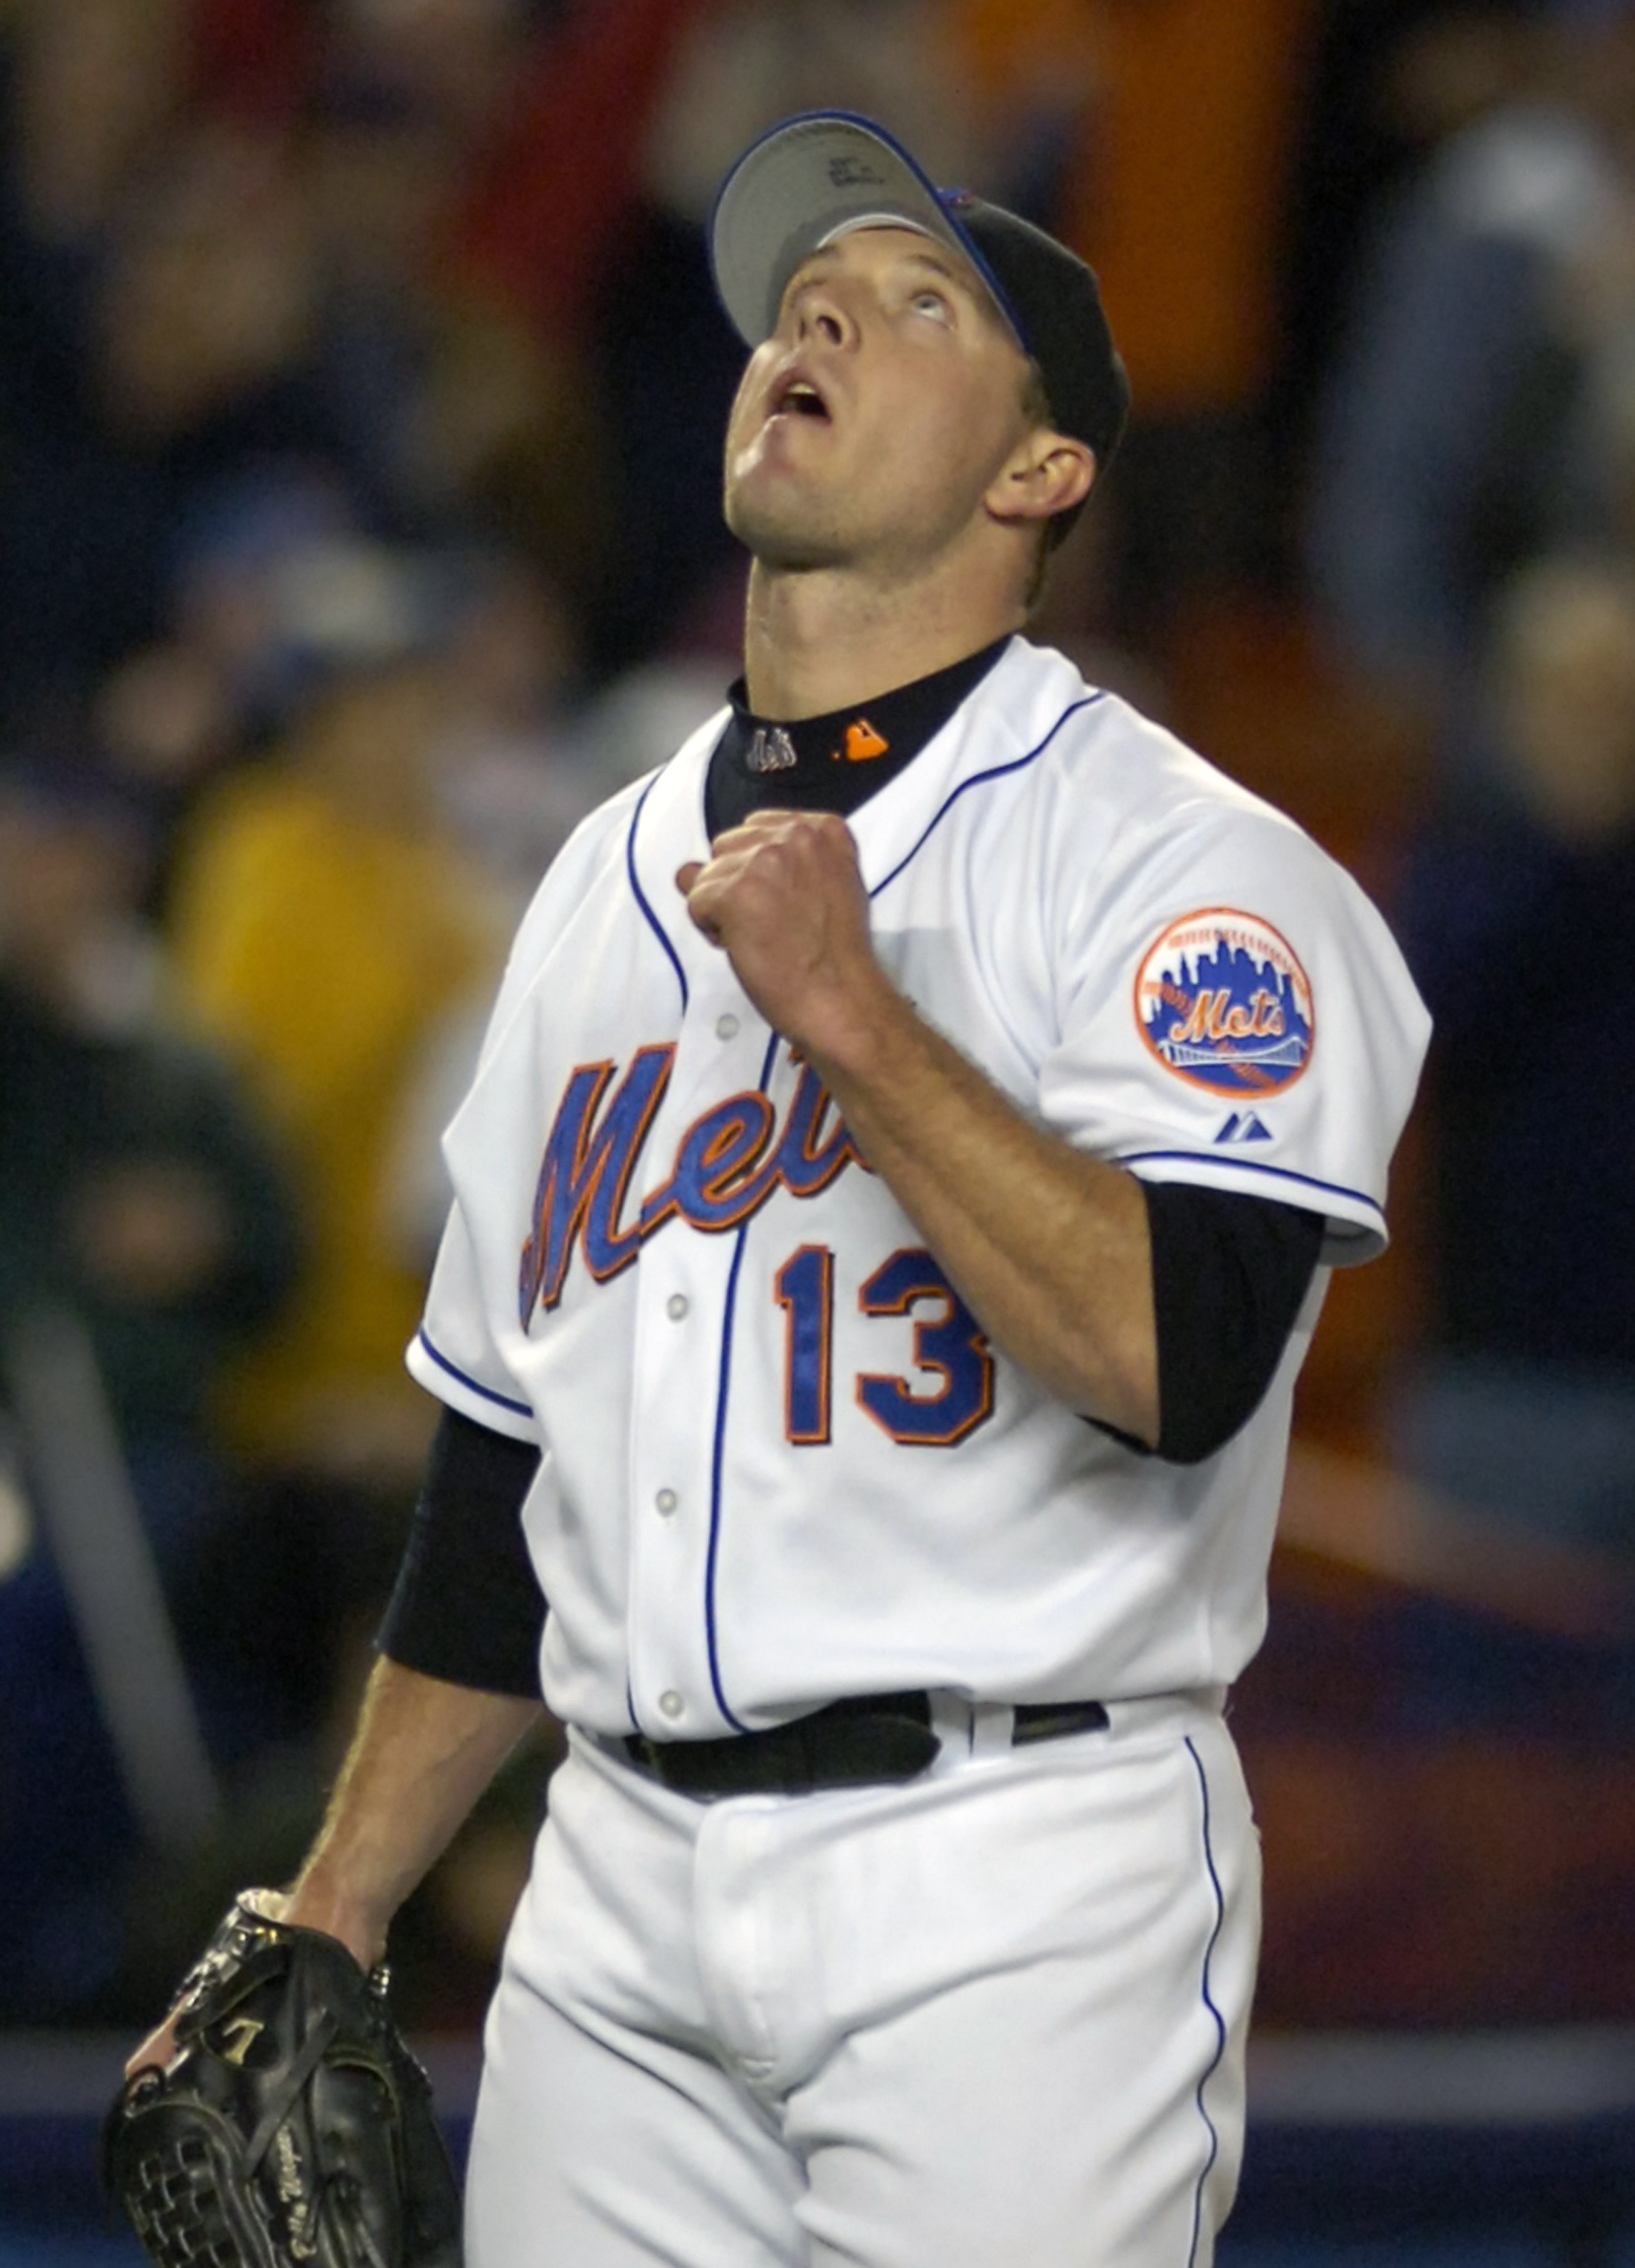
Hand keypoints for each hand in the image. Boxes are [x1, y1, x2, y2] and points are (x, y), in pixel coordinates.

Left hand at [675, 810, 893, 1060]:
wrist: (840, 995)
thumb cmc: (835, 953)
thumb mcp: (823, 887)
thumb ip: (773, 865)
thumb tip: (687, 868)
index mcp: (824, 829)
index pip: (758, 829)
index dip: (758, 869)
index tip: (782, 901)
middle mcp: (794, 834)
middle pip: (728, 846)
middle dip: (737, 883)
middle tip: (770, 922)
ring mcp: (763, 860)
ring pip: (708, 875)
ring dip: (722, 907)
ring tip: (759, 936)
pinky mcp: (735, 891)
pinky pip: (696, 900)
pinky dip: (711, 928)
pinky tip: (744, 945)